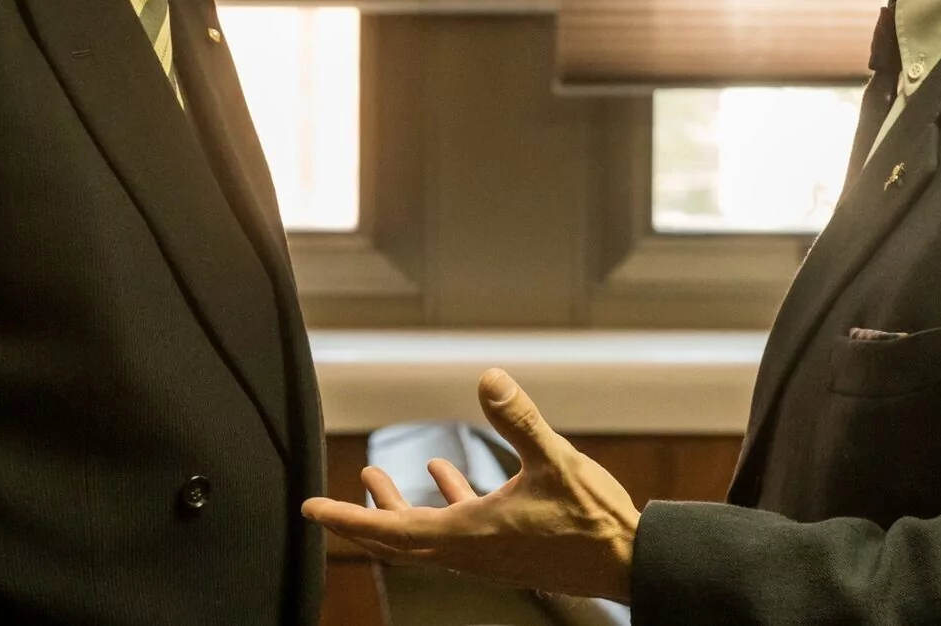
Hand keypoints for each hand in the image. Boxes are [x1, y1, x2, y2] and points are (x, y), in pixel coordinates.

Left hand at [301, 368, 641, 602]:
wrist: (628, 563)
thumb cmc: (593, 520)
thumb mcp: (555, 460)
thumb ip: (519, 419)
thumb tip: (487, 377)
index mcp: (469, 534)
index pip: (390, 530)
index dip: (346, 519)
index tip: (311, 509)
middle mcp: (469, 550)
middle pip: (398, 539)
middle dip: (361, 518)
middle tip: (327, 503)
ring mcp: (487, 553)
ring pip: (425, 535)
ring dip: (397, 509)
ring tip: (376, 478)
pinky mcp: (505, 548)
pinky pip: (456, 528)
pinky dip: (441, 502)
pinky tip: (445, 473)